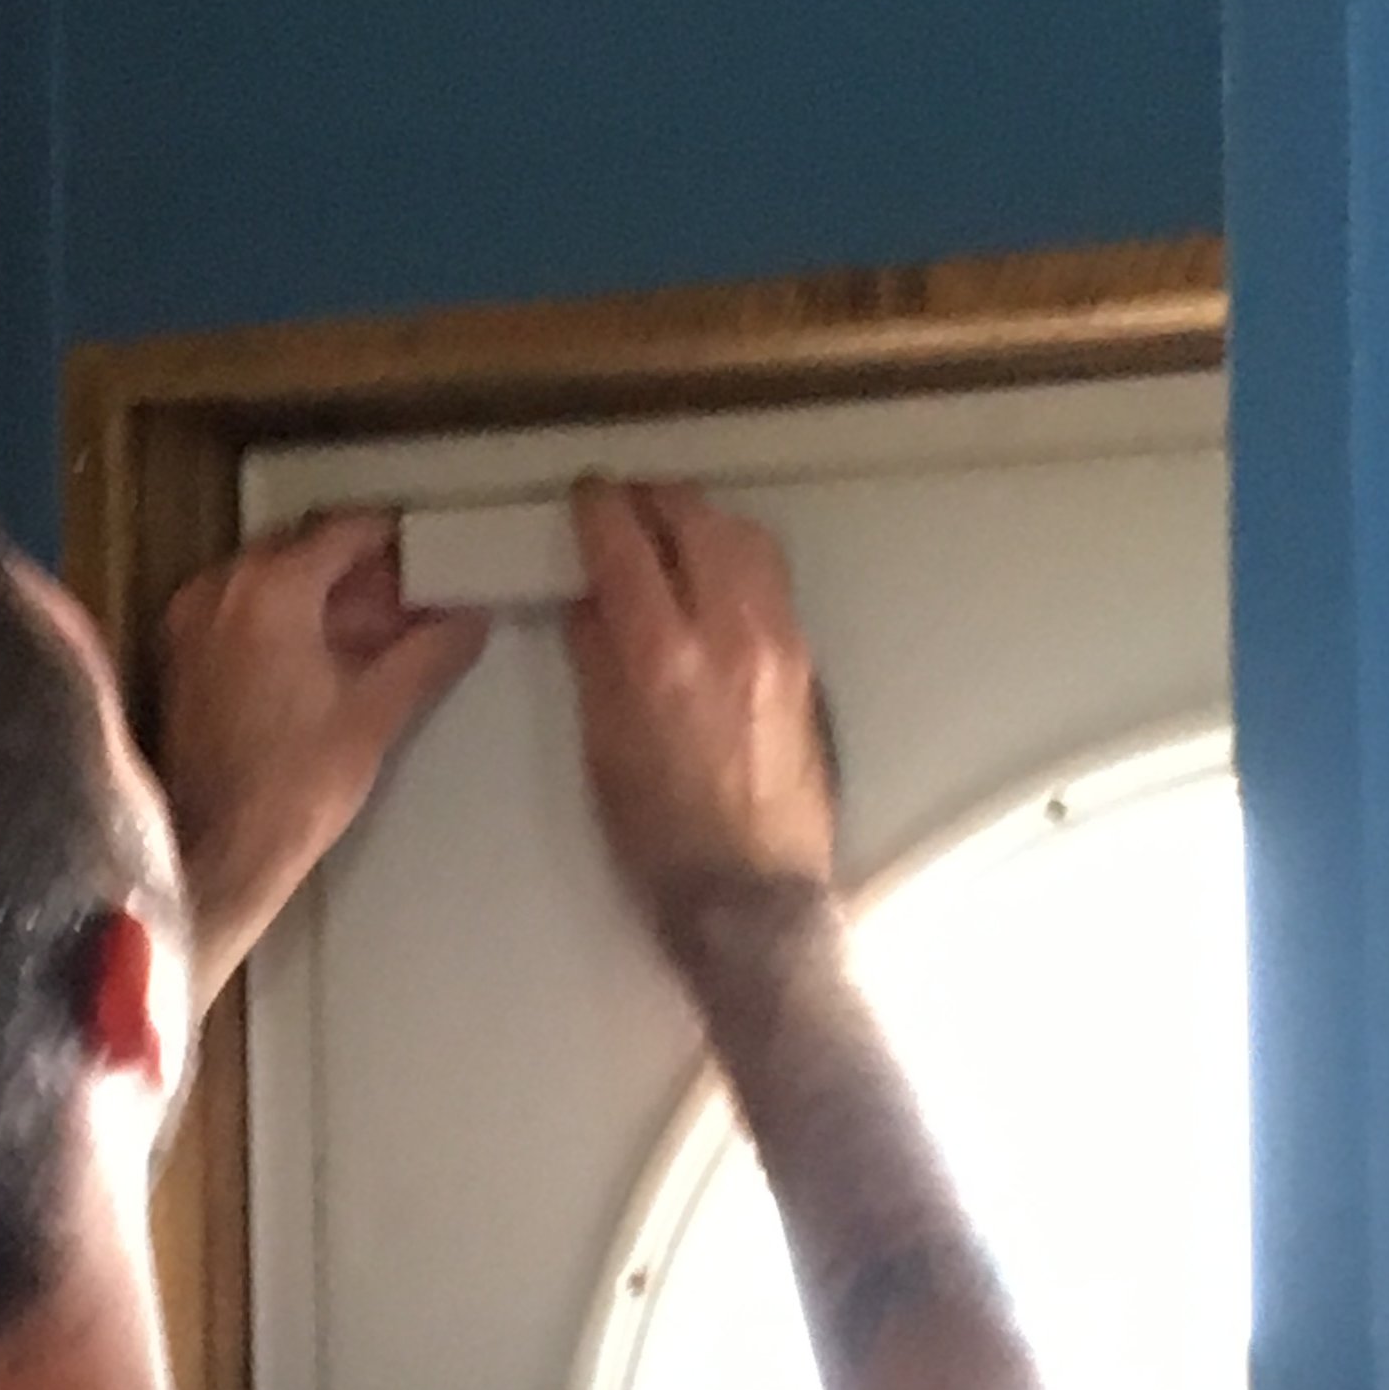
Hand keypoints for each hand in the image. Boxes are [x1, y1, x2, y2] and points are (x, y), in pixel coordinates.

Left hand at [160, 513, 486, 1006]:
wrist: (215, 855)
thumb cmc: (293, 788)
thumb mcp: (376, 715)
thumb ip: (427, 655)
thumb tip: (469, 621)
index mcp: (271, 588)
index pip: (345, 531)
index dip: (395, 542)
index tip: (430, 557)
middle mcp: (221, 589)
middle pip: (304, 551)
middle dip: (360, 573)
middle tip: (412, 601)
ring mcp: (193, 622)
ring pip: (271, 583)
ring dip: (323, 599)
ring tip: (379, 636)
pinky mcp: (182, 659)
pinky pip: (242, 614)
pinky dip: (285, 624)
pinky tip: (327, 661)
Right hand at [565, 481, 837, 946]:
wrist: (751, 894)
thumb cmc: (660, 837)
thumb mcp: (604, 748)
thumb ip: (596, 659)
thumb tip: (590, 598)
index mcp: (664, 659)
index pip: (627, 546)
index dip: (599, 509)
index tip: (584, 495)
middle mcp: (730, 635)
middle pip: (695, 521)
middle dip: (654, 499)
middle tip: (624, 501)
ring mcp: (778, 644)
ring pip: (746, 538)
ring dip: (703, 517)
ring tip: (670, 524)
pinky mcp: (804, 662)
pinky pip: (771, 578)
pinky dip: (737, 554)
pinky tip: (713, 570)